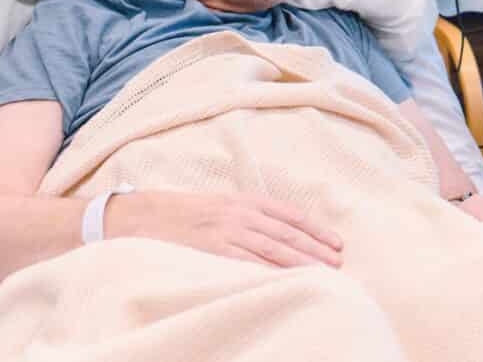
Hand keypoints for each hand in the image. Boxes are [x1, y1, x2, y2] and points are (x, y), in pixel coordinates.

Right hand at [110, 191, 342, 267]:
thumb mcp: (224, 205)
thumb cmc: (187, 212)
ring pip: (272, 249)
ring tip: (322, 274)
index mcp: (247, 200)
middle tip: (338, 263)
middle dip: (316, 249)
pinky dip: (267, 272)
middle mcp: (241, 214)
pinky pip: (245, 263)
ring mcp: (226, 232)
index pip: (293, 215)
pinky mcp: (210, 250)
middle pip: (288, 234)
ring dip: (300, 262)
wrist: (144, 215)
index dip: (317, 230)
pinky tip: (284, 282)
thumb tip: (282, 232)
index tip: (337, 244)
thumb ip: (251, 216)